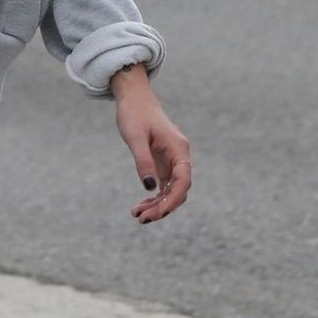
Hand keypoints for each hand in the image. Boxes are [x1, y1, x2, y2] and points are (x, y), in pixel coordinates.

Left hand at [113, 80, 191, 222]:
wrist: (134, 98)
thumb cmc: (134, 113)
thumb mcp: (135, 137)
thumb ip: (143, 161)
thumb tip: (150, 188)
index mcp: (178, 148)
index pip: (183, 180)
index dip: (173, 199)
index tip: (158, 213)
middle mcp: (179, 156)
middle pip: (178, 189)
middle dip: (163, 207)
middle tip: (141, 218)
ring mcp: (172, 160)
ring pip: (171, 190)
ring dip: (157, 204)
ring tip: (137, 215)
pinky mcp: (163, 163)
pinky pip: (163, 185)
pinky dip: (154, 197)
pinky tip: (140, 206)